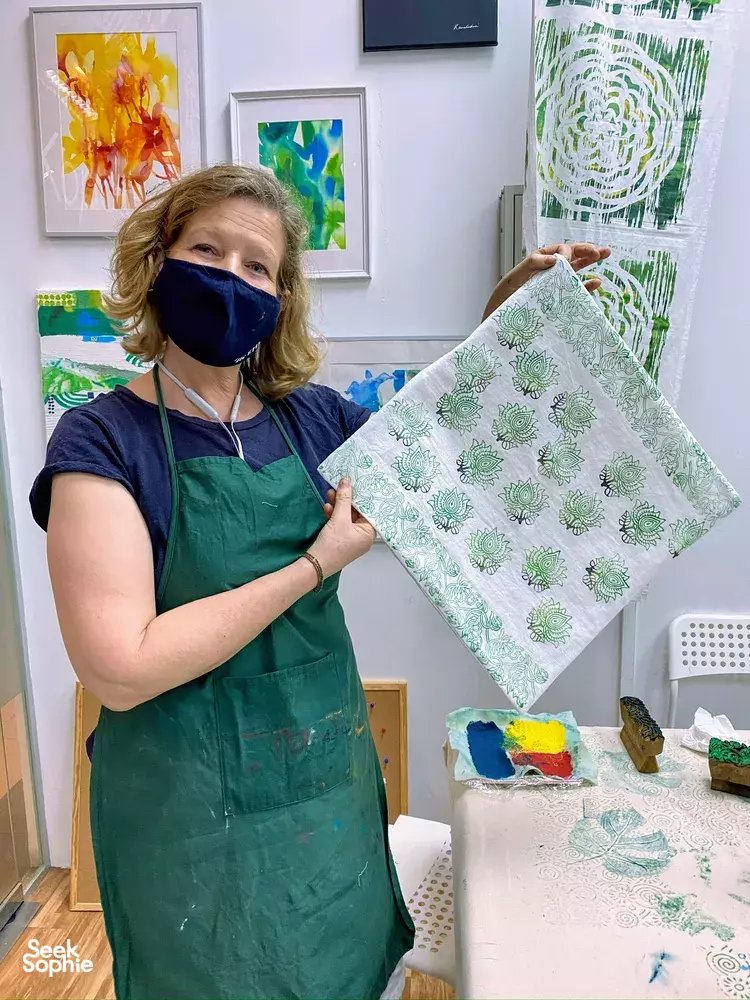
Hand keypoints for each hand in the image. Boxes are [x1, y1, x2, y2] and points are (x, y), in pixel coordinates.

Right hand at [308, 479, 375, 577]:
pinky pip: (340, 523)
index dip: (362, 497)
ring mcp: (352, 539)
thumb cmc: (333, 545)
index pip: (369, 511)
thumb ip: (343, 499)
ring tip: (330, 493)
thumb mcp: (339, 519)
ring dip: (339, 506)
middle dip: (347, 500)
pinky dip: (334, 515)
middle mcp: (363, 536)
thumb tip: (346, 481)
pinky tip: (327, 507)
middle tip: (340, 486)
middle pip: (357, 513)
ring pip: (347, 517)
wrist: (315, 565)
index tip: (357, 484)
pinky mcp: (341, 540)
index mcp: (369, 533)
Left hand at [483, 242, 610, 318]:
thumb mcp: (514, 278)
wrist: (499, 323)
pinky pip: (575, 291)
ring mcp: (554, 286)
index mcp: (538, 263)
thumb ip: (532, 265)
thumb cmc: (503, 300)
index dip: (566, 251)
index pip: (557, 251)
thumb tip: (556, 258)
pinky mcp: (558, 301)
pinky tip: (596, 282)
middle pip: (570, 256)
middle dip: (585, 251)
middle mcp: (548, 272)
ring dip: (590, 261)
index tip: (567, 258)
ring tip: (604, 254)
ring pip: (575, 270)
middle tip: (599, 251)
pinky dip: (586, 286)